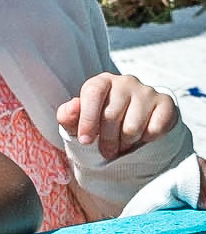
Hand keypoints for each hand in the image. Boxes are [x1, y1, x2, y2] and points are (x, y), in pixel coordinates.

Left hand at [56, 73, 178, 160]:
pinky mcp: (165, 103)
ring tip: (123, 144)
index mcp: (102, 82)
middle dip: (106, 140)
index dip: (87, 119)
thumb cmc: (99, 123)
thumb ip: (68, 116)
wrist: (131, 126)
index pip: (93, 92)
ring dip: (125, 143)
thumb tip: (71, 108)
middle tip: (106, 151)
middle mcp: (125, 81)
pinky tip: (141, 137)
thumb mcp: (78, 122)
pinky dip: (146, 140)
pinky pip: (154, 129)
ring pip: (132, 127)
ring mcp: (147, 91)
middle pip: (111, 115)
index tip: (85, 141)